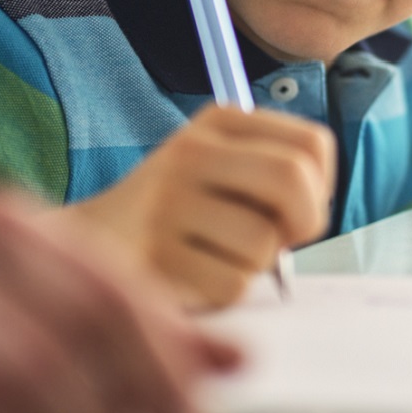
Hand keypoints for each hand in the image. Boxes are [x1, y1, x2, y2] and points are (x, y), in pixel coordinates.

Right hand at [74, 106, 336, 310]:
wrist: (90, 243)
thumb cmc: (180, 213)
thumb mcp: (226, 169)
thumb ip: (277, 176)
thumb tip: (315, 214)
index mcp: (219, 121)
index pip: (312, 144)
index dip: (321, 187)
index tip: (296, 208)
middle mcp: (191, 150)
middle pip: (292, 179)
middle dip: (306, 222)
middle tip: (284, 241)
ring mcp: (168, 201)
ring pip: (263, 243)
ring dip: (256, 264)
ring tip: (218, 256)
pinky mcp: (155, 255)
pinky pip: (233, 283)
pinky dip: (226, 290)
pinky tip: (195, 276)